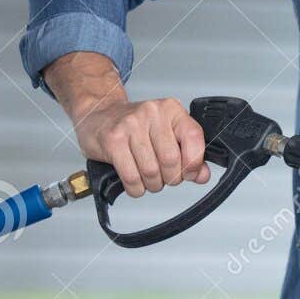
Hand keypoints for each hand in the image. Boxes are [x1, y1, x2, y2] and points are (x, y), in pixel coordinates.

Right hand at [75, 97, 209, 198]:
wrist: (97, 116)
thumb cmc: (134, 126)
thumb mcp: (166, 133)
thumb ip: (188, 153)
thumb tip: (202, 175)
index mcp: (171, 109)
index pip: (193, 137)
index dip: (194, 162)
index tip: (191, 174)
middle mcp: (152, 113)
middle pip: (171, 159)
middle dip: (171, 178)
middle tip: (166, 178)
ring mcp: (130, 125)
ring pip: (151, 171)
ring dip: (153, 184)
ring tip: (150, 180)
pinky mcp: (113, 140)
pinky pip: (131, 176)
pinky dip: (136, 188)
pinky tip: (136, 185)